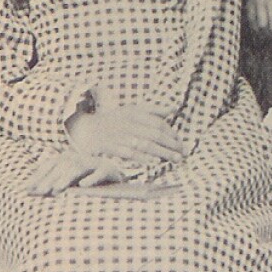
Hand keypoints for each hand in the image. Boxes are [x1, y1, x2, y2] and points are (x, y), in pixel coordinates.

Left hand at [28, 149, 123, 195]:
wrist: (114, 175)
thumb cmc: (86, 179)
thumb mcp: (67, 180)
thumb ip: (49, 183)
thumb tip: (26, 190)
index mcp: (68, 158)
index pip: (50, 165)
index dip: (38, 176)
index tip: (26, 189)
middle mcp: (79, 157)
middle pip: (61, 166)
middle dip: (49, 179)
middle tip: (39, 193)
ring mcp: (94, 163)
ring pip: (78, 168)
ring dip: (67, 179)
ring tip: (57, 190)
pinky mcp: (108, 169)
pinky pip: (100, 173)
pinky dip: (92, 179)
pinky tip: (84, 187)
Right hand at [66, 103, 184, 166]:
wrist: (88, 129)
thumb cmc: (114, 120)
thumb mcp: (131, 110)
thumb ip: (152, 110)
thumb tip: (172, 108)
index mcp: (133, 113)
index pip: (156, 122)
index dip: (170, 132)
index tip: (179, 141)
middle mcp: (128, 123)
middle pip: (153, 134)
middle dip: (170, 144)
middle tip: (182, 152)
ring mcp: (120, 136)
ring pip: (145, 144)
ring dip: (161, 152)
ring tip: (174, 159)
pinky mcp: (112, 147)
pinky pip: (129, 153)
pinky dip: (142, 158)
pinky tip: (154, 162)